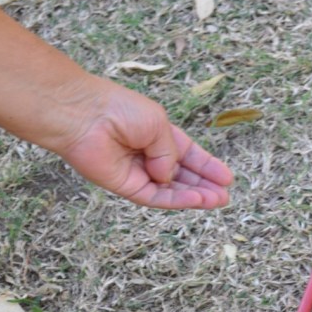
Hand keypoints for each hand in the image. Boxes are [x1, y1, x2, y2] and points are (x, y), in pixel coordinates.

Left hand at [54, 78, 232, 208]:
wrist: (85, 116)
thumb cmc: (120, 110)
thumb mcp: (159, 125)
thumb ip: (170, 154)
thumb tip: (170, 177)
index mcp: (157, 134)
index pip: (187, 154)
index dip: (207, 166)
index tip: (227, 177)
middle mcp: (148, 155)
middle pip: (181, 175)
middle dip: (204, 185)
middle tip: (225, 195)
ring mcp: (137, 172)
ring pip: (171, 190)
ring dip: (195, 196)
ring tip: (218, 201)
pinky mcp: (125, 186)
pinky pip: (155, 197)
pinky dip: (176, 199)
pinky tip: (196, 200)